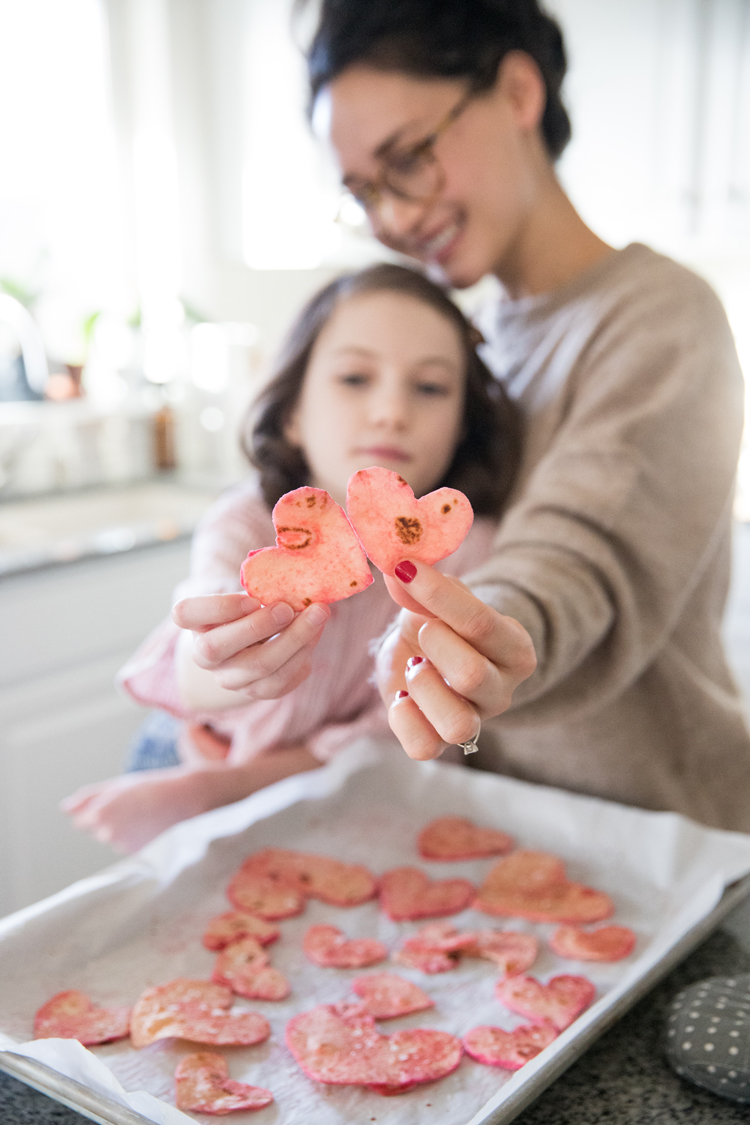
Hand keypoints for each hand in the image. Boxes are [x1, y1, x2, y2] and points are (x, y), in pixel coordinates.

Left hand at [61, 768, 210, 853]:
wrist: (190, 798)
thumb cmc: (154, 788)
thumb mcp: (120, 785)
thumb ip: (89, 797)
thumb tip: (65, 809)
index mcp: (98, 814)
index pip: (82, 822)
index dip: (100, 811)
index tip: (120, 804)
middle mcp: (108, 834)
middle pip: (100, 832)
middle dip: (113, 822)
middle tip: (137, 808)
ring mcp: (124, 848)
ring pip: (116, 841)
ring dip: (127, 831)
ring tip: (149, 816)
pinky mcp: (139, 857)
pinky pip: (132, 850)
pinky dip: (140, 840)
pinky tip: (154, 828)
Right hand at [172, 593, 329, 701]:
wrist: (252, 644)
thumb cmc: (249, 610)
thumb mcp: (245, 594)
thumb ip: (260, 589)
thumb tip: (297, 589)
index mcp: (195, 623)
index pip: (185, 614)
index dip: (219, 607)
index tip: (251, 598)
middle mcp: (205, 656)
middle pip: (219, 647)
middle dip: (260, 625)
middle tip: (289, 608)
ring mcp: (229, 678)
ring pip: (259, 667)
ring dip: (295, 639)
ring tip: (318, 615)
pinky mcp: (255, 692)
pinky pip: (281, 682)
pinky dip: (303, 657)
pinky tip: (314, 637)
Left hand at [375, 561, 536, 759]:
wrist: (424, 657)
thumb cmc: (439, 626)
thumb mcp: (433, 602)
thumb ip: (418, 588)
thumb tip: (397, 570)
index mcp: (514, 648)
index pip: (482, 623)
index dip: (438, 595)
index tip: (406, 570)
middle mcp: (502, 690)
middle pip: (472, 676)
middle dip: (436, 645)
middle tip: (423, 630)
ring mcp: (474, 720)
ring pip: (458, 724)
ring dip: (424, 689)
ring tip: (415, 667)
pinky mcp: (440, 743)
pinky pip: (424, 748)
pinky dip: (404, 720)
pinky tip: (401, 696)